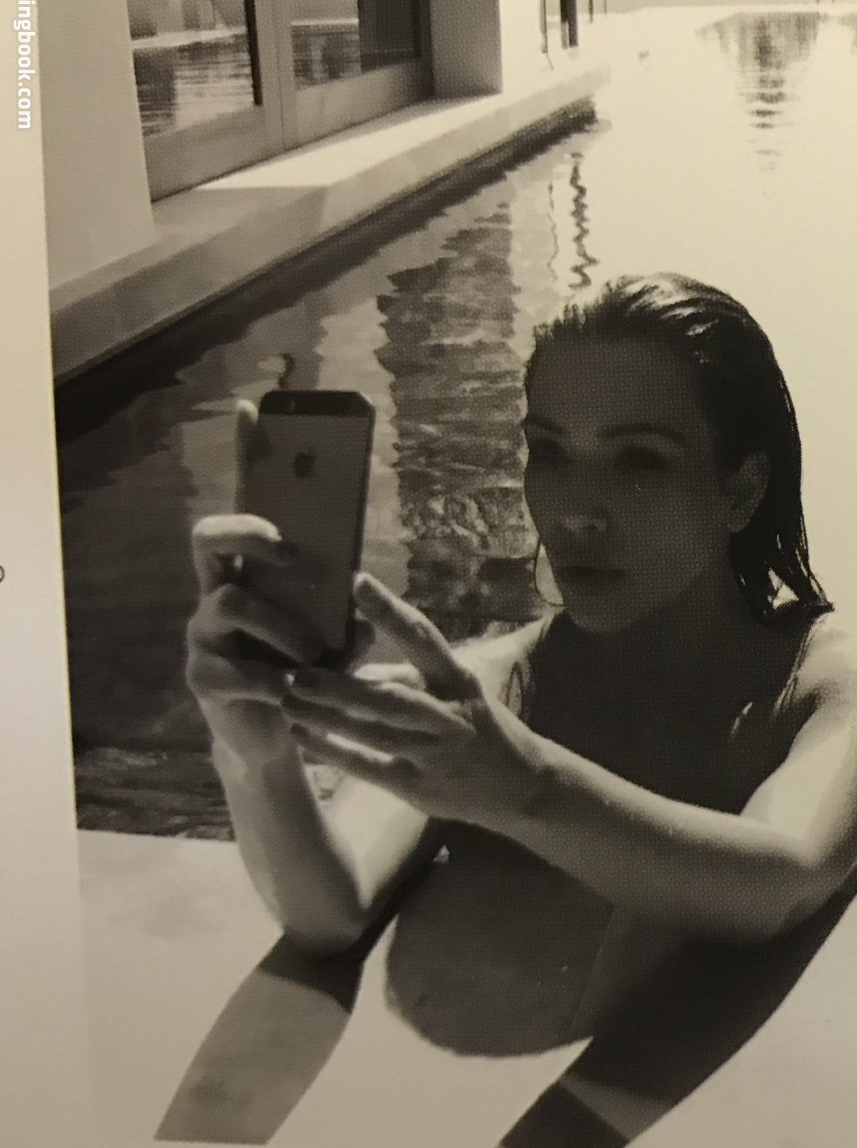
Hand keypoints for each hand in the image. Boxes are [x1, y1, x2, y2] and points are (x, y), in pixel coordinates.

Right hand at [186, 400, 375, 760]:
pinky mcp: (204, 679)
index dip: (246, 459)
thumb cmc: (308, 669)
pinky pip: (239, 669)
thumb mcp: (334, 630)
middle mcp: (217, 592)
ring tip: (316, 652)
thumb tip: (362, 586)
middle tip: (289, 550)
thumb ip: (347, 605)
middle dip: (249, 532)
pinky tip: (293, 694)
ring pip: (234, 603)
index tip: (254, 411)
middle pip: (209, 535)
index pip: (245, 504)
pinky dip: (276, 681)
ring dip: (286, 627)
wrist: (279, 736)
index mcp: (251, 573)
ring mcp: (203, 634)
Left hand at [279, 573, 545, 827]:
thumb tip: (353, 665)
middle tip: (295, 672)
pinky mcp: (419, 787)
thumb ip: (408, 677)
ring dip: (325, 716)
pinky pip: (368, 766)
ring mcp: (434, 754)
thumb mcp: (455, 691)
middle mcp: (448, 716)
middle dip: (339, 686)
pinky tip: (302, 736)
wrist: (519, 784)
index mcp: (458, 681)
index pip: (423, 638)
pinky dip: (333, 750)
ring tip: (286, 701)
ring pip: (373, 732)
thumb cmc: (478, 726)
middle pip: (389, 697)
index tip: (357, 582)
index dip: (391, 611)